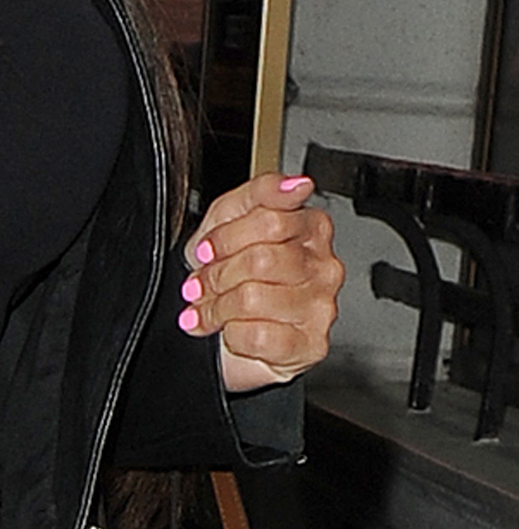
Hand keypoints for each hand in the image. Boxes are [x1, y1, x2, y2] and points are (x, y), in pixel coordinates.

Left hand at [180, 174, 343, 393]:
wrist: (225, 330)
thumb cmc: (232, 271)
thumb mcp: (231, 218)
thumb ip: (262, 192)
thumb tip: (299, 183)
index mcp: (311, 228)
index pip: (270, 219)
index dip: (226, 236)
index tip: (207, 249)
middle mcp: (324, 266)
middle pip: (261, 260)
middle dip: (218, 274)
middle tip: (203, 283)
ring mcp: (321, 308)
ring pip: (255, 298)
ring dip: (218, 306)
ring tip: (210, 308)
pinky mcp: (310, 345)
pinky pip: (260, 336)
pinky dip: (232, 335)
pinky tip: (231, 331)